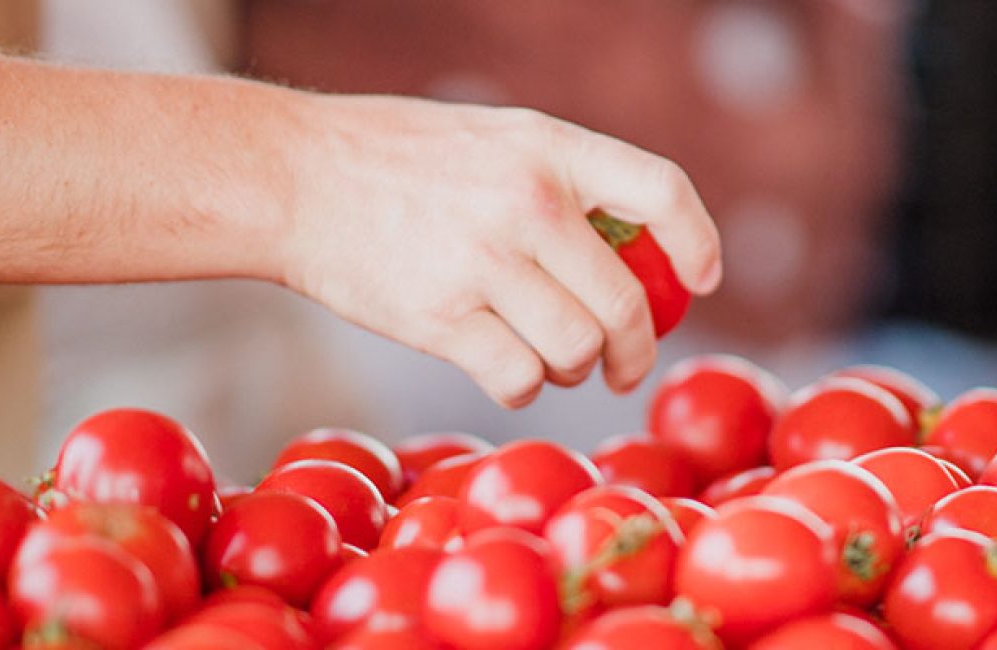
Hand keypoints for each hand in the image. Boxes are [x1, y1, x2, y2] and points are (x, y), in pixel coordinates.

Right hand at [279, 95, 721, 407]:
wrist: (294, 178)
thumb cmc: (396, 160)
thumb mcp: (493, 137)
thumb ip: (560, 181)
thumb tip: (631, 250)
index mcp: (548, 147)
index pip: (661, 192)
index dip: (698, 244)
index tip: (703, 282)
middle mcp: (528, 202)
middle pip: (628, 302)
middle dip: (637, 348)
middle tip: (624, 364)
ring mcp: (485, 262)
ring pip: (578, 349)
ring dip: (574, 369)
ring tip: (549, 358)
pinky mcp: (442, 318)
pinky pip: (520, 378)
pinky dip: (523, 387)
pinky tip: (504, 370)